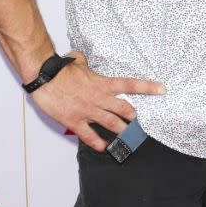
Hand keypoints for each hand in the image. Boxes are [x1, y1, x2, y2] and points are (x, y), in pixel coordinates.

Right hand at [28, 50, 164, 151]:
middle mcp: (99, 98)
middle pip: (125, 109)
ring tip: (129, 138)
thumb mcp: (77, 61)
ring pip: (112, 124)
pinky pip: (90, 136)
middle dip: (134, 117)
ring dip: (122, 132)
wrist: (43, 77)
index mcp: (102, 83)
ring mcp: (88, 111)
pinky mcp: (75, 121)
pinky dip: (98, 143)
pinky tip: (104, 148)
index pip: (130, 85)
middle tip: (140, 122)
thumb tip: (80, 59)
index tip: (162, 90)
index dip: (148, 87)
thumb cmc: (58, 69)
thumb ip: (84, 63)